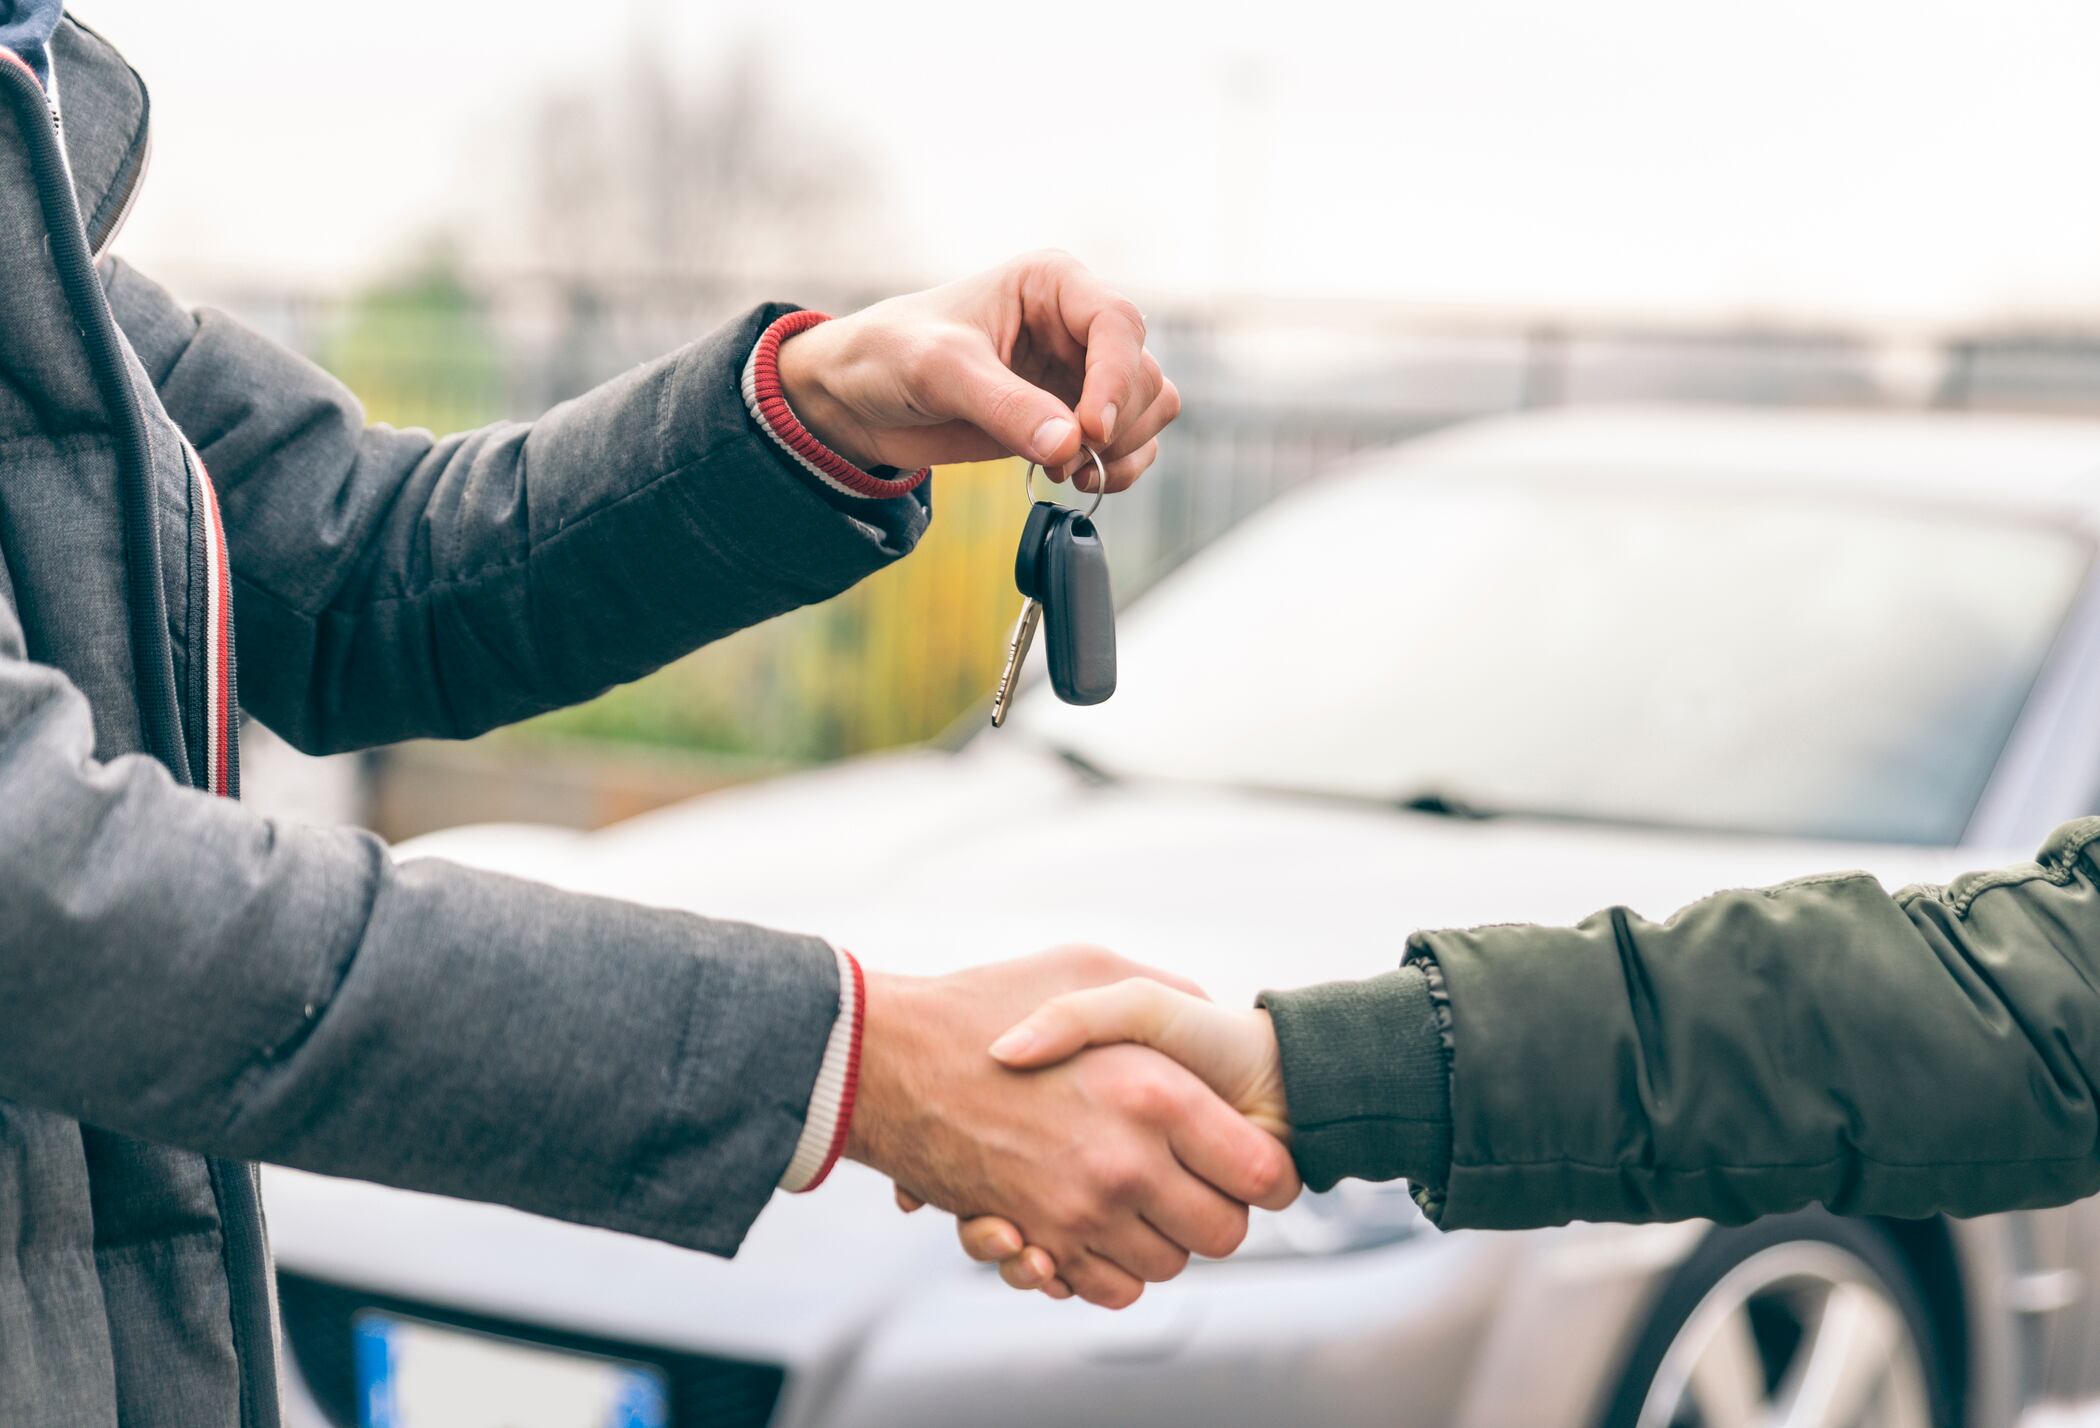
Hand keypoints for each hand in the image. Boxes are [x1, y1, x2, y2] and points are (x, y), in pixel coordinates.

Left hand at [774, 251, 1178, 488]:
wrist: (859, 397)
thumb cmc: (891, 354)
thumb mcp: (942, 371)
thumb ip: (1006, 406)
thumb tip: (1070, 446)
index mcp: (1052, 284)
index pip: (1118, 324)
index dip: (1116, 380)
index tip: (1089, 431)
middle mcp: (1076, 324)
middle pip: (1144, 373)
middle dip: (1115, 424)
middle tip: (1068, 459)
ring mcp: (1079, 373)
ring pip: (1149, 408)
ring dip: (1123, 449)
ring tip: (1066, 471)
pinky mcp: (1071, 418)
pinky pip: (1130, 443)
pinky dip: (1116, 468)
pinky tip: (1070, 478)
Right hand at [848, 949, 1296, 1308]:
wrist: (887, 1059)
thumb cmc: (989, 1002)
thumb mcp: (1091, 968)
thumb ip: (1167, 991)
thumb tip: (1215, 1021)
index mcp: (1155, 1094)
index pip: (1260, 1173)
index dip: (1265, 1171)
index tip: (1250, 1159)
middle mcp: (1124, 1164)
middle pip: (1224, 1234)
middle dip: (1219, 1212)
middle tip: (1196, 1179)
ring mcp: (1078, 1212)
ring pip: (1168, 1267)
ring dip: (1162, 1239)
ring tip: (1140, 1193)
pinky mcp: (1035, 1242)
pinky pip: (1108, 1288)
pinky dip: (1111, 1268)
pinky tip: (1101, 1221)